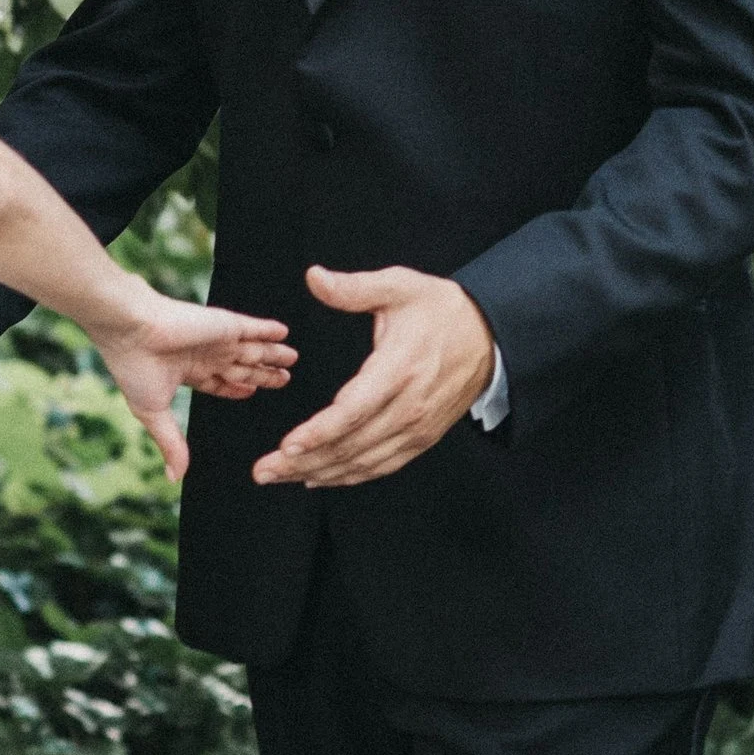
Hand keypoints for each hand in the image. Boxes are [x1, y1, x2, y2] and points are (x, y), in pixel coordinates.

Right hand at [97, 296, 294, 483]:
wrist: (132, 332)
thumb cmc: (135, 368)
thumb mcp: (154, 412)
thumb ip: (171, 443)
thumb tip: (175, 477)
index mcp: (188, 371)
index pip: (220, 382)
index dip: (238, 387)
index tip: (252, 391)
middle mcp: (204, 354)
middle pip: (242, 367)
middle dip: (262, 374)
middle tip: (285, 379)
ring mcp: (216, 339)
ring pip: (252, 349)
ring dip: (272, 353)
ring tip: (292, 357)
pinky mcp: (225, 324)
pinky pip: (253, 327)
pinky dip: (269, 330)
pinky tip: (284, 332)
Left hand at [251, 266, 495, 488]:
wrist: (489, 336)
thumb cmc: (440, 310)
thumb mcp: (400, 286)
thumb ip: (354, 287)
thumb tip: (314, 277)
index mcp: (398, 368)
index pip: (354, 410)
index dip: (319, 433)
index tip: (287, 446)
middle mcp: (409, 405)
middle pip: (351, 444)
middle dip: (304, 462)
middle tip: (264, 471)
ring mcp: (417, 427)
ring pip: (363, 462)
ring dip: (319, 473)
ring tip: (278, 477)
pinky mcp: (422, 438)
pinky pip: (381, 465)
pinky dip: (349, 476)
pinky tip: (318, 477)